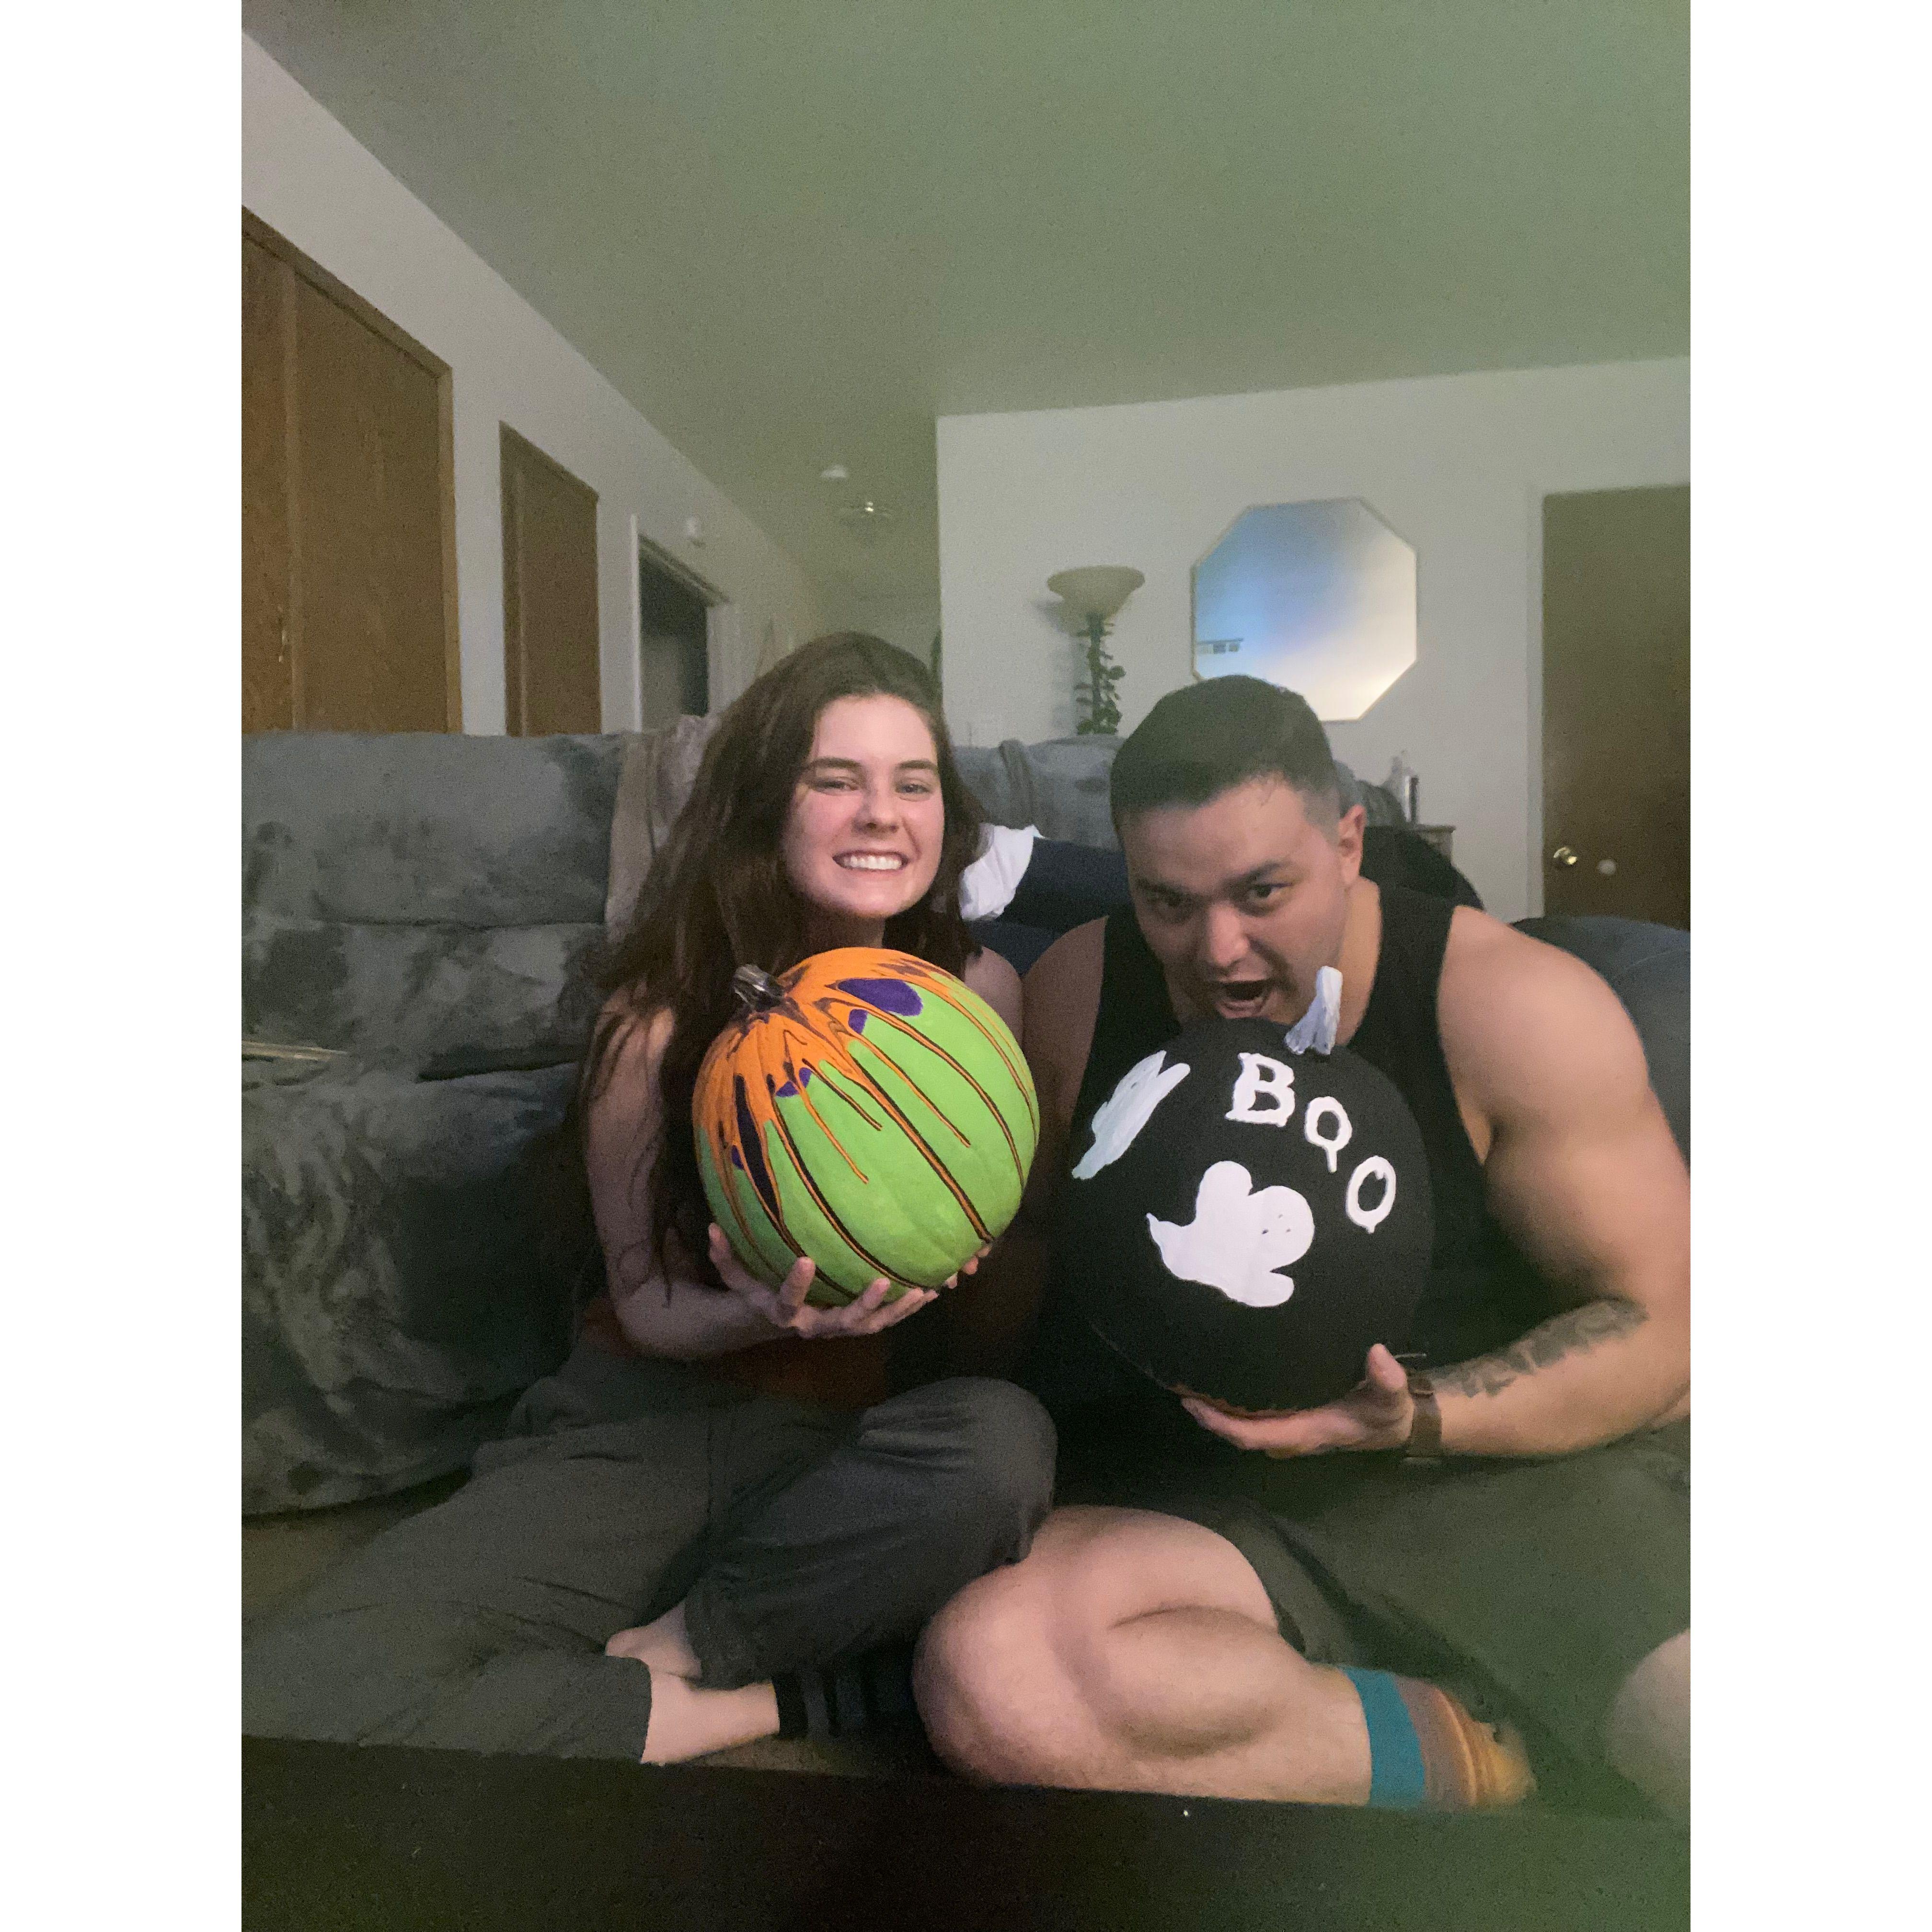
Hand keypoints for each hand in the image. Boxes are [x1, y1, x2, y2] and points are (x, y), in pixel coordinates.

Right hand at [708, 1225, 935, 1338]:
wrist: (779, 1319)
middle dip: (864, 1305)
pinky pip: (886, 1319)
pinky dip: (908, 1307)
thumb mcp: (738, 1277)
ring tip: (921, 1290)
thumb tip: (711, 1227)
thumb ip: (726, 1256)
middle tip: (882, 1281)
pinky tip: (932, 1289)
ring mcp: (840, 1327)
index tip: (805, 1260)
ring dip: (897, 1310)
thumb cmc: (759, 1291)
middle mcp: (816, 1326)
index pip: (788, 1302)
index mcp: (785, 1314)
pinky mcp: (858, 1323)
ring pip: (872, 1326)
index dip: (796, 1285)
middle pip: (842, 1323)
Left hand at [1181, 1343, 1414, 1457]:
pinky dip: (1231, 1403)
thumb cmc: (1387, 1412)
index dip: (1222, 1424)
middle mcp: (1290, 1435)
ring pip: (1243, 1425)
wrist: (1394, 1423)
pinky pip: (1252, 1416)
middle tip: (1179, 1386)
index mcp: (1305, 1432)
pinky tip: (1216, 1379)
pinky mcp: (1289, 1418)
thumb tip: (1376, 1354)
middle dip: (1208, 1415)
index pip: (1254, 1435)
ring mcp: (1288, 1428)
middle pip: (1238, 1432)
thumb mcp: (1391, 1398)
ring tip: (1188, 1379)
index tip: (1194, 1405)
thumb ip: (1386, 1380)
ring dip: (1216, 1410)